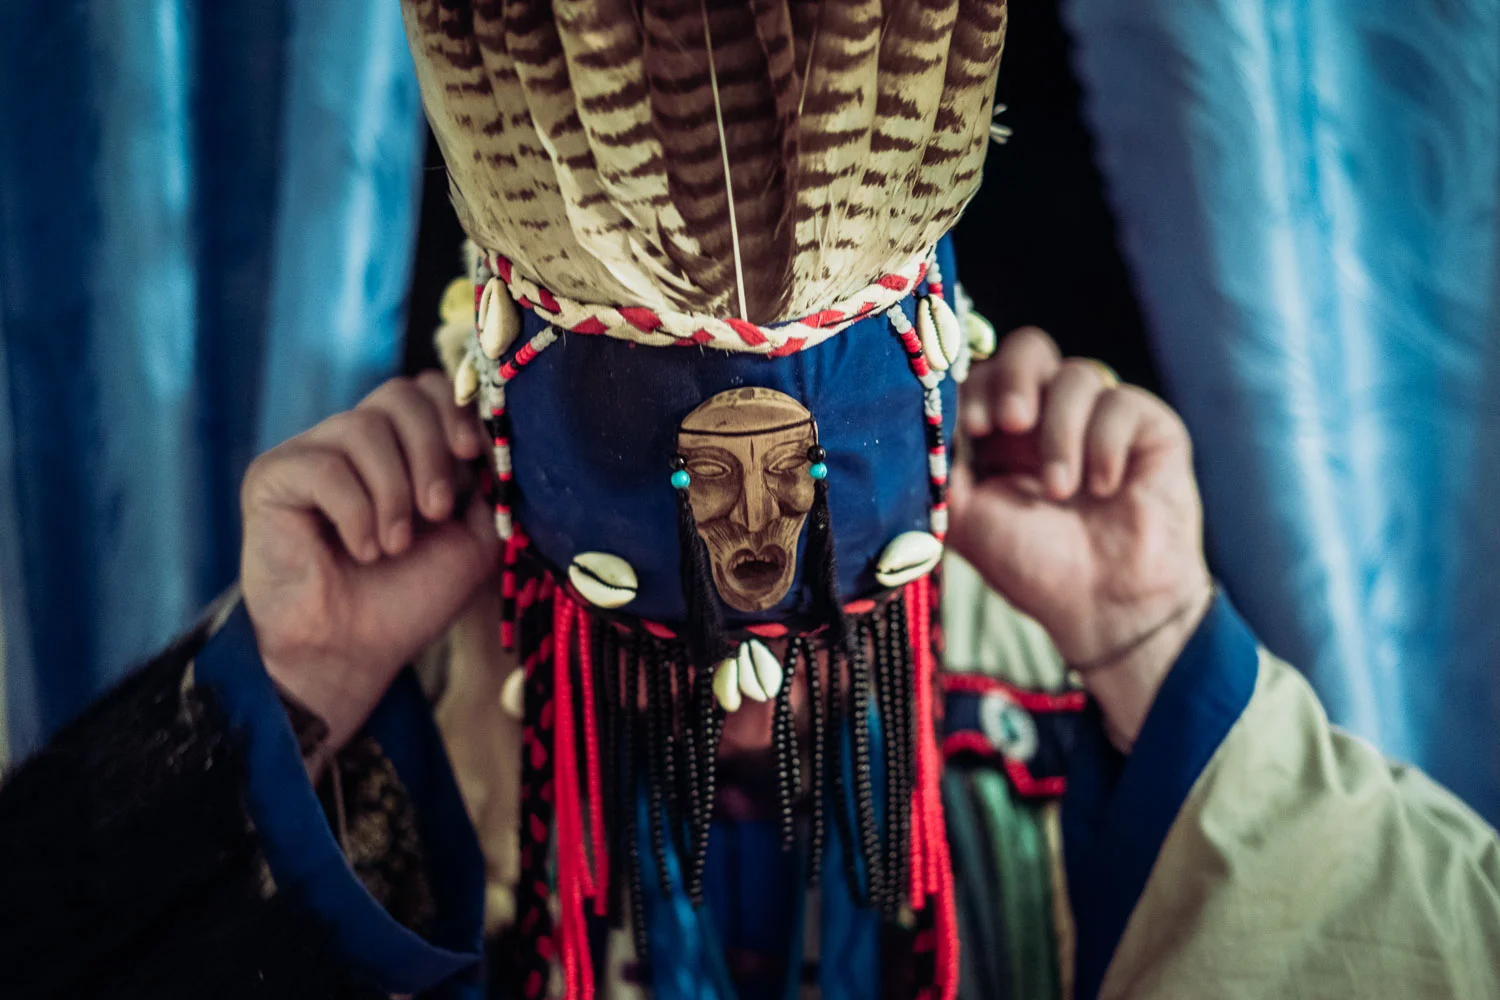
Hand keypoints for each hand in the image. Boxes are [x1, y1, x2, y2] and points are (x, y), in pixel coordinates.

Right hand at [240, 372, 499, 751]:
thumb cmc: (408, 598)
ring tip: (393, 545)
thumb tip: (494, 440)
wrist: (354, 653)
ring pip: (363, 427)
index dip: (454, 411)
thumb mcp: (472, 538)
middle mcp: (355, 441)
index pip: (427, 388)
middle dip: (430, 451)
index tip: (472, 456)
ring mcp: (311, 454)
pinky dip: (355, 512)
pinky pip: (324, 466)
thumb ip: (488, 486)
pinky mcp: (272, 478)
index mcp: (402, 448)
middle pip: (400, 393)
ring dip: (393, 492)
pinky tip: (362, 550)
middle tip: (435, 513)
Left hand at [948, 328, 1212, 746]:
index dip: (973, 386)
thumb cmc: (1034, 565)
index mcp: (1000, 432)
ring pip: (1075, 374)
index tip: (970, 424)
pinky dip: (1105, 445)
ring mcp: (1098, 417)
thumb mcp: (968, 514)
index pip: (982, 374)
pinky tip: (1104, 487)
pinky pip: (1121, 402)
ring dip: (1060, 433)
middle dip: (1015, 377)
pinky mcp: (1148, 426)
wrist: (1104, 607)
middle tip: (1010, 422)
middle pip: (1029, 348)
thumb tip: (923, 415)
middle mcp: (1048, 415)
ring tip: (1061, 490)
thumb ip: (942, 463)